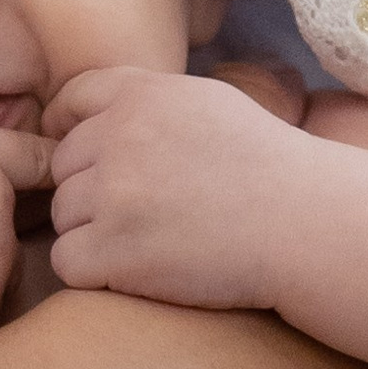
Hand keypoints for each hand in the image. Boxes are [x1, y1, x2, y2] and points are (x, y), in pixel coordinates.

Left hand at [42, 67, 306, 308]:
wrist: (305, 225)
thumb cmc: (268, 168)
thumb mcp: (209, 103)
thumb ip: (148, 102)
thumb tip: (88, 116)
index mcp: (141, 95)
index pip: (69, 102)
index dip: (70, 132)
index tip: (92, 161)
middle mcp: (119, 137)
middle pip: (62, 167)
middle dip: (89, 191)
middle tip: (143, 214)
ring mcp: (114, 195)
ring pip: (62, 216)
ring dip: (92, 234)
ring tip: (150, 243)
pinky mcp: (114, 251)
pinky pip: (67, 261)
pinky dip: (95, 273)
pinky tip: (138, 271)